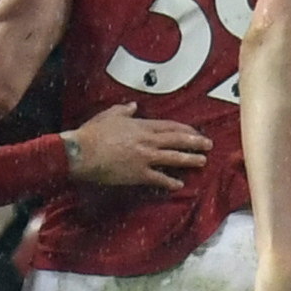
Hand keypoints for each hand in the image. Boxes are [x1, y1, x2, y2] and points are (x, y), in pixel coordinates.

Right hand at [66, 102, 212, 188]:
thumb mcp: (108, 116)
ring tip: (202, 161)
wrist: (81, 152)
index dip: (185, 129)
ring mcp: (144, 158)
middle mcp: (147, 141)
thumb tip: (133, 106)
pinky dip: (170, 181)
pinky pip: (159, 178)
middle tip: (208, 145)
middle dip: (195, 142)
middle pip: (177, 140)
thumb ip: (123, 111)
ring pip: (173, 158)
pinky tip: (179, 184)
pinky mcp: (138, 174)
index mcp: (141, 126)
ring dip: (189, 159)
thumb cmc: (92, 133)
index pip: (169, 126)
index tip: (195, 131)